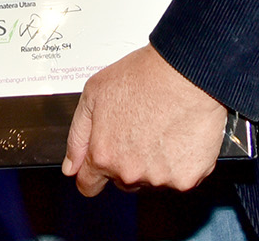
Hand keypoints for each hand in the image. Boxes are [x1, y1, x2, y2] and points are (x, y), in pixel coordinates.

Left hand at [63, 45, 228, 196]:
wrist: (185, 73)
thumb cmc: (143, 77)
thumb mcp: (93, 94)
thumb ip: (77, 136)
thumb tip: (71, 166)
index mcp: (104, 155)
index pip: (89, 185)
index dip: (93, 174)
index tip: (101, 164)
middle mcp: (130, 173)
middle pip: (123, 181)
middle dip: (127, 162)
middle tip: (138, 129)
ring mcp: (160, 178)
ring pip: (152, 179)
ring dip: (154, 162)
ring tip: (160, 128)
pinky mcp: (188, 178)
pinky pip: (180, 177)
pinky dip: (180, 162)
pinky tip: (179, 136)